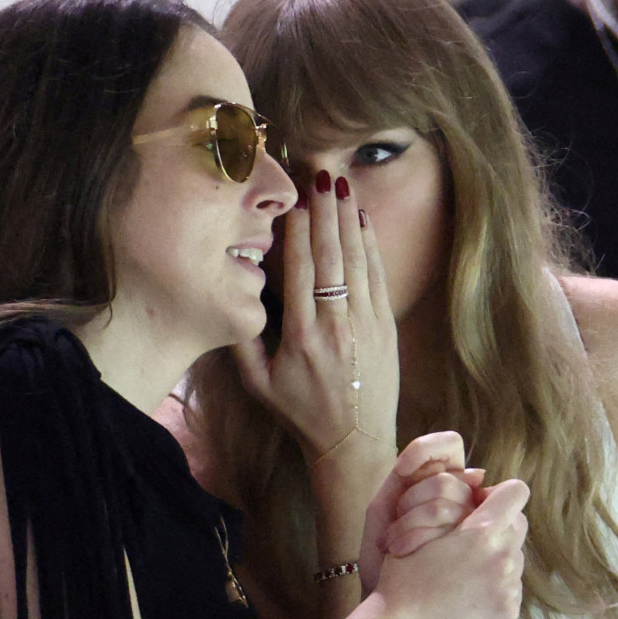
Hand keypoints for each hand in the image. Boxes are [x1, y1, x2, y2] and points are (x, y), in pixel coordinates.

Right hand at [233, 171, 397, 462]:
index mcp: (299, 337)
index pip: (298, 271)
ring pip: (356, 261)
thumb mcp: (258, 385)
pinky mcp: (385, 327)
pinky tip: (362, 220)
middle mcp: (334, 326)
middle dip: (325, 212)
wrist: (354, 442)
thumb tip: (232, 295)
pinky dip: (370, 244)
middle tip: (320, 176)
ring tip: (340, 185)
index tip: (292, 201)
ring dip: (348, 220)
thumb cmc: (301, 413)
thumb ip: (243, 341)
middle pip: (329, 257)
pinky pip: (377, 276)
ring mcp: (364, 324)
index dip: (296, 232)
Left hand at [360, 431, 482, 589]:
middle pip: (451, 481)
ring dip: (417, 525)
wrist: (378, 591)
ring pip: (458, 507)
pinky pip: (463, 534)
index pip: (450, 444)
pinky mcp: (474, 550)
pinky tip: (408, 556)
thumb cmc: (380, 551)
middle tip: (394, 524)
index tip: (401, 469)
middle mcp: (460, 499)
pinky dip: (425, 540)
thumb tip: (472, 472)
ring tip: (397, 546)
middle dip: (414, 500)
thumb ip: (415, 483)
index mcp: (436, 479)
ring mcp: (470, 526)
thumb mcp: (385, 509)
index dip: (427, 449)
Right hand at [372, 471, 528, 618]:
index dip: (497, 493)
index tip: (477, 504)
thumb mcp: (420, 528)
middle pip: (518, 524)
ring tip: (463, 569)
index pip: (515, 492)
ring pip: (515, 555)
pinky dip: (494, 584)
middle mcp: (505, 559)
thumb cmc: (403, 578)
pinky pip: (511, 586)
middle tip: (468, 536)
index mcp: (483, 533)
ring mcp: (510, 589)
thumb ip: (456, 508)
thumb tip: (483, 493)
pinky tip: (466, 592)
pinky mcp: (509, 612)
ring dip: (496, 554)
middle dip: (497, 523)